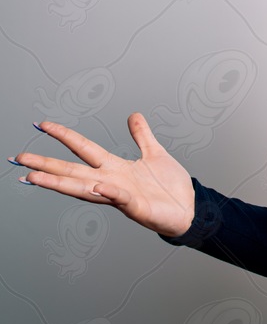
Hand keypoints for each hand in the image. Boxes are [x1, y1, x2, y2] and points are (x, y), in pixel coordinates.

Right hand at [11, 113, 194, 237]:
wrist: (190, 208)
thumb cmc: (170, 186)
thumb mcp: (155, 153)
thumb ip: (142, 136)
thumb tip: (133, 115)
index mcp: (115, 167)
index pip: (83, 148)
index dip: (64, 136)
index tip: (43, 125)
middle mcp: (111, 181)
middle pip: (73, 170)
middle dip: (46, 165)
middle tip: (19, 158)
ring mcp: (121, 196)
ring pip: (85, 188)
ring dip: (60, 183)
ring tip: (35, 177)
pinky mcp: (137, 207)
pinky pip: (121, 198)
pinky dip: (110, 192)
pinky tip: (98, 186)